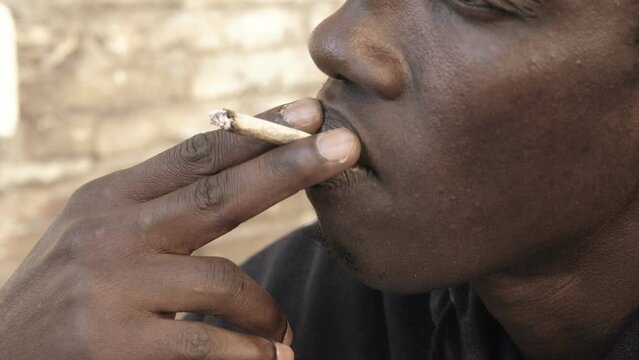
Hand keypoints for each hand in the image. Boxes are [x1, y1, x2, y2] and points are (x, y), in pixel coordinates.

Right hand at [0, 98, 360, 359]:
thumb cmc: (64, 296)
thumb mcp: (98, 235)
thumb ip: (157, 210)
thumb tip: (240, 180)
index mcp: (110, 198)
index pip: (197, 154)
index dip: (258, 133)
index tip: (309, 113)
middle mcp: (109, 232)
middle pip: (218, 194)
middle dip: (288, 169)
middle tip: (345, 148)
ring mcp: (109, 287)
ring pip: (224, 282)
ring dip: (266, 313)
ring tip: (281, 335)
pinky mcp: (112, 343)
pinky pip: (210, 342)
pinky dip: (250, 352)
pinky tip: (267, 358)